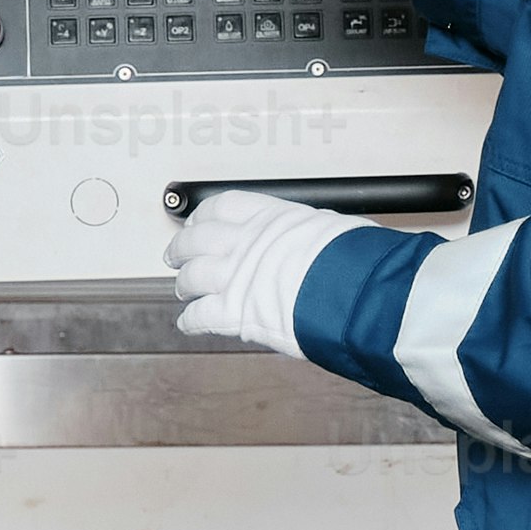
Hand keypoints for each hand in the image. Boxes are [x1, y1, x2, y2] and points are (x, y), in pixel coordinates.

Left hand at [163, 189, 354, 359]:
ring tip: (183, 288)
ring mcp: (236, 277)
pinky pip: (199, 316)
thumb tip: (316, 236)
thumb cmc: (353, 262)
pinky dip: (190, 320)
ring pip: (192, 276)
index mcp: (270, 218)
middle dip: (182, 247)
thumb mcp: (330, 228)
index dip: (204, 215)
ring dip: (184, 283)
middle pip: (197, 240)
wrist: (352, 292)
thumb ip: (308, 233)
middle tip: (176, 252)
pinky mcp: (234, 312)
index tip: (198, 219)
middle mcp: (246, 243)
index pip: (223, 207)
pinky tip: (188, 322)